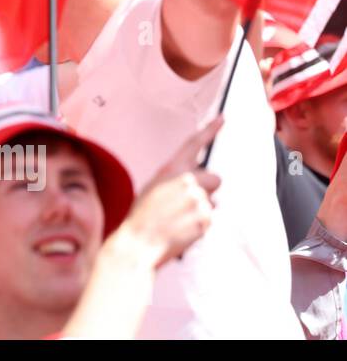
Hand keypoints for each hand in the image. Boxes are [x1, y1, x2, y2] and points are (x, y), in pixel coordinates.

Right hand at [121, 116, 222, 264]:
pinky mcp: (205, 219)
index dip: (210, 130)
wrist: (138, 242)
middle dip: (207, 189)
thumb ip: (174, 181)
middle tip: (188, 203)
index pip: (194, 144)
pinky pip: (211, 219)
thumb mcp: (152, 188)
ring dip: (202, 210)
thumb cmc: (140, 216)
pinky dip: (200, 225)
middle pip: (214, 178)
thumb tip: (195, 186)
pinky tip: (183, 230)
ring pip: (213, 201)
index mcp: (170, 169)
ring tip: (180, 220)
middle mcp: (187, 180)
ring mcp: (198, 200)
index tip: (222, 118)